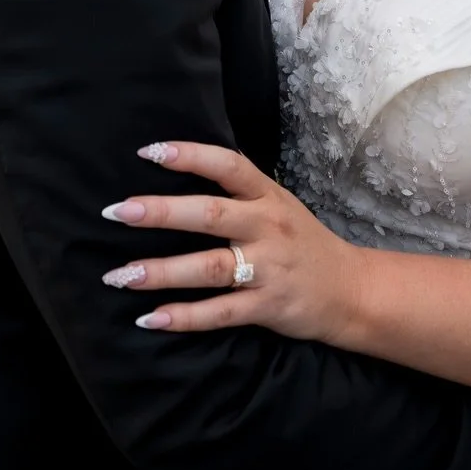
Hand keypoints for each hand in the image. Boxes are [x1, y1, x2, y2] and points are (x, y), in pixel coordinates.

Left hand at [100, 140, 362, 343]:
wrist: (352, 290)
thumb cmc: (303, 243)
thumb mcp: (279, 204)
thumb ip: (239, 192)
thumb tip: (183, 169)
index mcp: (268, 196)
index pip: (228, 166)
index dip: (190, 156)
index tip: (149, 151)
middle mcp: (268, 227)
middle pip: (210, 215)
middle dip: (161, 213)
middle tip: (118, 212)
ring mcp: (268, 268)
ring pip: (209, 268)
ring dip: (161, 272)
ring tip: (120, 275)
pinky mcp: (268, 306)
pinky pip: (220, 312)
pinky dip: (184, 317)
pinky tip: (150, 318)